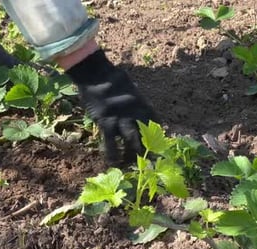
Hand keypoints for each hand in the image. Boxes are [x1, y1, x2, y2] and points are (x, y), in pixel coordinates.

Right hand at [66, 50, 157, 164]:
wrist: (96, 75)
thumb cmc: (112, 80)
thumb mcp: (130, 88)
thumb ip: (136, 100)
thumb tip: (140, 105)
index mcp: (143, 104)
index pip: (154, 122)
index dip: (158, 135)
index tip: (160, 145)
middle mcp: (135, 113)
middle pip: (146, 134)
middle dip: (151, 147)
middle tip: (153, 161)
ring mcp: (121, 119)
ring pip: (131, 140)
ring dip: (134, 153)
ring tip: (137, 165)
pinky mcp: (106, 123)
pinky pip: (111, 142)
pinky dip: (113, 154)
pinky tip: (114, 163)